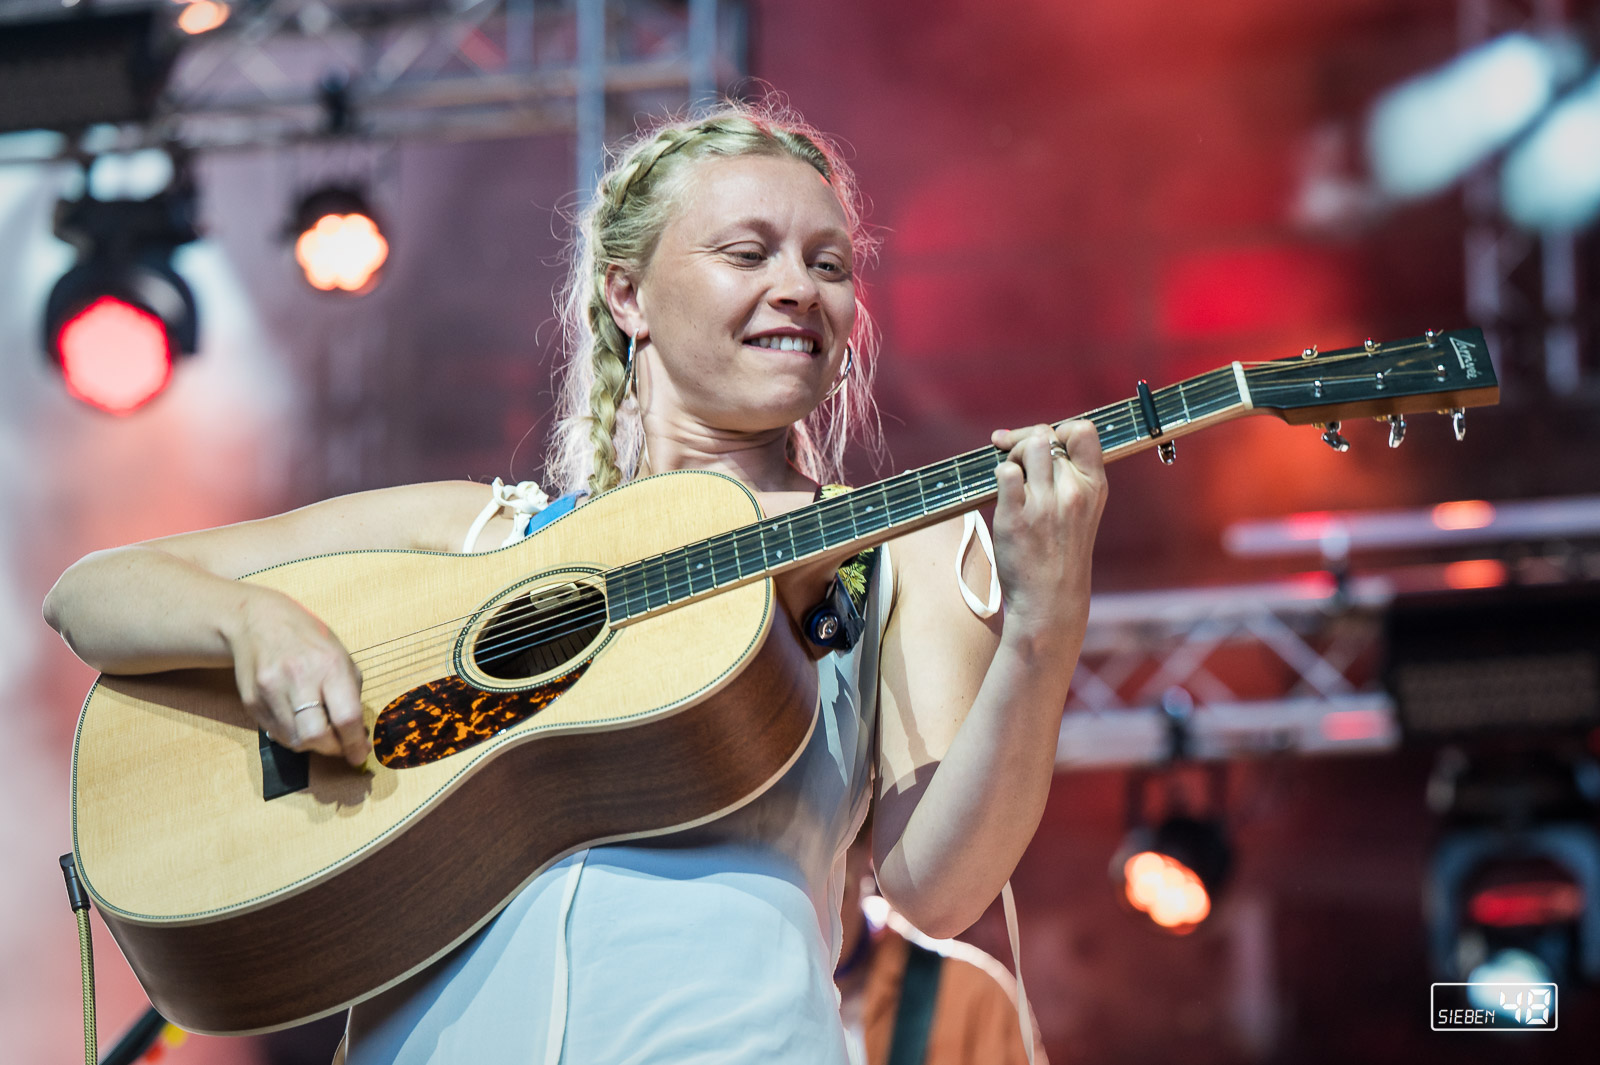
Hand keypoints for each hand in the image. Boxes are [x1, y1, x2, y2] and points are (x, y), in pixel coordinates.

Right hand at [227, 587, 371, 765]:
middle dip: (333, 748)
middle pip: (316, 736)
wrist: (259, 622)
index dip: (356, 743)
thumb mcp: (341, 656)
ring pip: (295, 741)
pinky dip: (292, 736)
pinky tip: (298, 721)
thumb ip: (351, 694)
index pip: (346, 717)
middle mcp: (298, 678)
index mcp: (329, 666)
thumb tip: (358, 734)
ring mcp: (271, 691)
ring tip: (319, 729)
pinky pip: (276, 734)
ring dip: (312, 744)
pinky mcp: (252, 701)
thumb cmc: (309, 640)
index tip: (360, 754)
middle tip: (340, 745)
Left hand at [989, 420, 1107, 651]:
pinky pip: (1004, 473)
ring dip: (1012, 455)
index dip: (1059, 429)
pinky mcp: (1016, 517)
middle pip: (1046, 435)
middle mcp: (1073, 492)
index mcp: (1094, 488)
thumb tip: (1032, 438)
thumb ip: (1067, 478)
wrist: (1050, 601)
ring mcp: (1044, 504)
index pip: (1084, 431)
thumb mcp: (1080, 512)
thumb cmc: (1061, 554)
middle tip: (1015, 459)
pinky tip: (1002, 493)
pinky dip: (999, 476)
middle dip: (1025, 441)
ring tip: (1011, 476)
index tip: (1045, 444)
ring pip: (1027, 447)